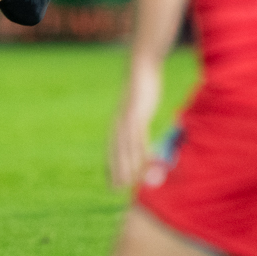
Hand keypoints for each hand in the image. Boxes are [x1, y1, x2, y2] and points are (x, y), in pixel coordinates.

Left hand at [108, 62, 161, 188]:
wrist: (141, 66)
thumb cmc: (142, 87)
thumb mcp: (139, 107)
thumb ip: (138, 120)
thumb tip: (140, 131)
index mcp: (117, 123)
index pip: (111, 149)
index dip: (111, 167)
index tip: (112, 184)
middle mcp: (118, 123)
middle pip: (116, 151)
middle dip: (117, 171)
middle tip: (117, 189)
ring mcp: (127, 118)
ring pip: (126, 147)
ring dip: (128, 166)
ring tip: (129, 183)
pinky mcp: (138, 113)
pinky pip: (139, 136)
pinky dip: (142, 150)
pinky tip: (146, 162)